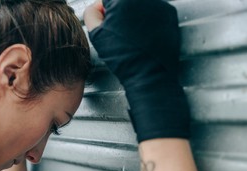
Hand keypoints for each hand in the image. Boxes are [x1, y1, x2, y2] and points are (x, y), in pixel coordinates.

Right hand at [85, 0, 189, 142]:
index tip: (105, 22)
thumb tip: (97, 6)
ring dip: (133, 16)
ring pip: (139, 6)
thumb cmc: (123, 57)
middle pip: (124, 1)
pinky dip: (147, 21)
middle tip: (118, 32)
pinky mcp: (169, 14)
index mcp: (122, 0)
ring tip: (131, 37)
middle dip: (119, 13)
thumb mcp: (97, 35)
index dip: (103, 12)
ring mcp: (158, 5)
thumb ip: (92, 14)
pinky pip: (153, 12)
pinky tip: (143, 37)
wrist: (148, 74)